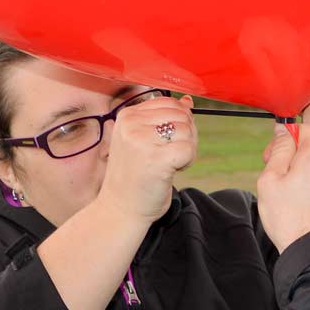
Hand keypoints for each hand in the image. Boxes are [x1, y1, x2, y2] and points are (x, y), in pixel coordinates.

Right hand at [96, 95, 196, 223]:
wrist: (121, 209)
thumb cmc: (135, 176)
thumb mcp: (145, 141)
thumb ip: (165, 119)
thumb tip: (188, 100)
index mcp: (127, 116)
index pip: (170, 103)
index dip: (178, 122)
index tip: (166, 143)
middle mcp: (132, 124)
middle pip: (182, 116)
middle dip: (185, 136)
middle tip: (171, 155)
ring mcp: (142, 141)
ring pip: (187, 131)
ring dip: (186, 149)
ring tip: (168, 164)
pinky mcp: (156, 159)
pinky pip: (189, 149)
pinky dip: (188, 161)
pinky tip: (173, 171)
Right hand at [256, 123, 309, 249]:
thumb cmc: (289, 218)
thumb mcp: (271, 179)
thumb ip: (278, 150)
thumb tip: (283, 131)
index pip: (301, 129)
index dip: (283, 140)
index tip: (270, 156)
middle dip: (292, 158)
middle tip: (276, 179)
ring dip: (301, 173)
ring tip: (288, 195)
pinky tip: (301, 203)